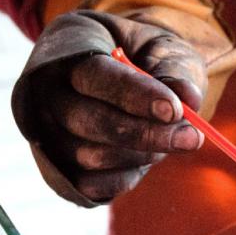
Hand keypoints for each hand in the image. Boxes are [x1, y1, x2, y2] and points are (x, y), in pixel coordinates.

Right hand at [14, 11, 206, 201]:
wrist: (124, 73)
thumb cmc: (143, 55)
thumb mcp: (164, 48)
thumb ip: (175, 70)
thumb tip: (188, 99)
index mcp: (67, 49)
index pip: (94, 75)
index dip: (134, 95)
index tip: (174, 110)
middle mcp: (44, 92)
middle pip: (88, 121)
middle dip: (145, 134)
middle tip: (191, 137)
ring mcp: (46, 133)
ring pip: (91, 156)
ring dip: (142, 154)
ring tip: (171, 138)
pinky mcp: (57, 169)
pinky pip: (92, 185)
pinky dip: (128, 175)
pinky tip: (147, 156)